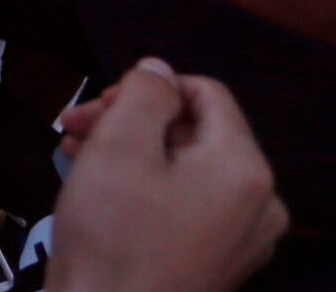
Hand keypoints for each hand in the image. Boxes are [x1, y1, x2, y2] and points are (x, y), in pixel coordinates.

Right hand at [48, 61, 285, 291]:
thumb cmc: (114, 234)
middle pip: (196, 132)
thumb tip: (160, 70)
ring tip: (75, 156)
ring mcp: (245, 240)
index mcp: (245, 168)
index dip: (148, 87)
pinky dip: (148, 188)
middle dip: (131, 120)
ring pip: (187, 169)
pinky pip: (189, 205)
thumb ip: (145, 93)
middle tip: (74, 128)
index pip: (206, 93)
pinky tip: (102, 192)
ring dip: (132, 152)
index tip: (95, 105)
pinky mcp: (221, 264)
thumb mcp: (119, 145)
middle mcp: (261, 203)